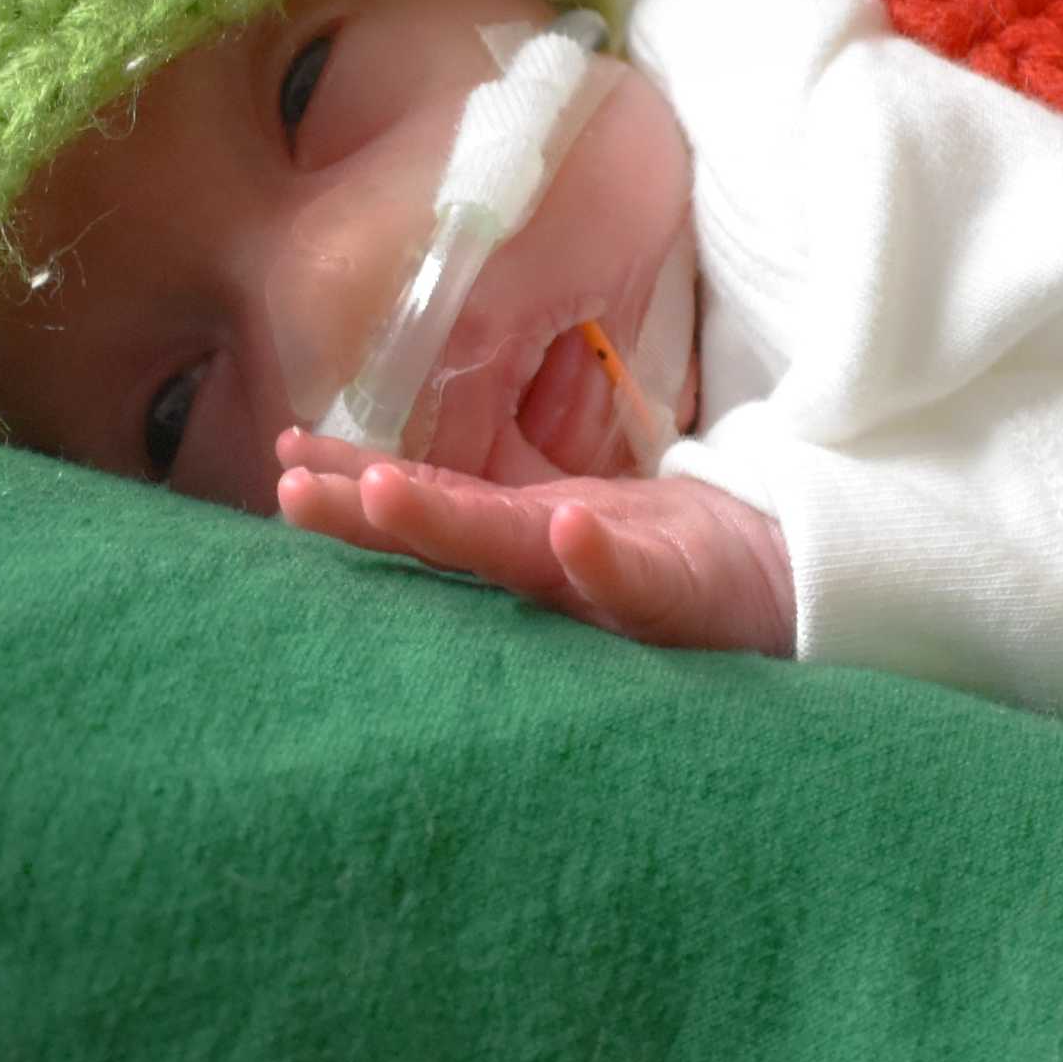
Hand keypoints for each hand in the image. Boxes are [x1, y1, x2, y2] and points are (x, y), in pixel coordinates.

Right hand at [274, 427, 792, 656]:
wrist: (779, 581)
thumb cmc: (663, 555)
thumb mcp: (566, 522)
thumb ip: (480, 505)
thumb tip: (379, 470)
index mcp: (520, 545)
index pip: (426, 510)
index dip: (354, 491)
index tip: (284, 465)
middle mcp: (547, 570)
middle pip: (452, 536)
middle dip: (378, 515)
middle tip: (294, 495)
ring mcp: (606, 583)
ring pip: (517, 554)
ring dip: (451, 526)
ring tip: (381, 494)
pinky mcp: (674, 596)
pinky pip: (634, 576)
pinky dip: (599, 557)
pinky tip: (568, 528)